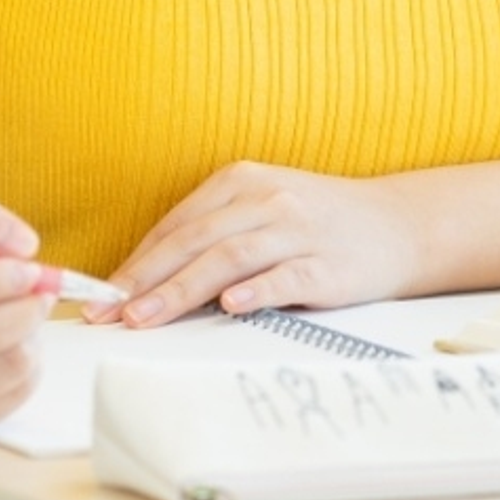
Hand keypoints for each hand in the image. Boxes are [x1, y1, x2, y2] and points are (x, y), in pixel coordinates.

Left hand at [100, 160, 426, 326]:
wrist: (398, 225)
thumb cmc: (318, 222)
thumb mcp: (262, 210)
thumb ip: (212, 234)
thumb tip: (148, 276)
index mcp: (240, 182)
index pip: (176, 226)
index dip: (135, 262)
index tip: (100, 296)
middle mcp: (265, 199)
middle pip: (193, 241)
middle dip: (144, 280)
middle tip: (108, 312)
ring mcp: (297, 229)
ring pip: (228, 258)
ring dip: (181, 290)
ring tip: (146, 317)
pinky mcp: (327, 263)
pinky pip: (285, 276)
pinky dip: (256, 290)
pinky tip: (230, 306)